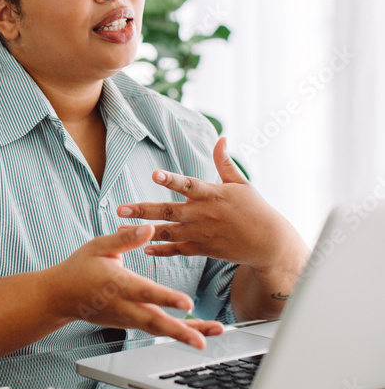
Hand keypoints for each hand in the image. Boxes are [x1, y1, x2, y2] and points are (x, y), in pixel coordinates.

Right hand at [45, 224, 222, 348]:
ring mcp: (127, 318)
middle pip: (155, 321)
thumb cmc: (80, 268)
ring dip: (184, 334)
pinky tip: (196, 333)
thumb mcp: (99, 246)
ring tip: (209, 338)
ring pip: (158, 329)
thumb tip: (149, 228)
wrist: (61, 296)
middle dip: (181, 331)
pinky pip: (155, 329)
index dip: (166, 298)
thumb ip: (125, 238)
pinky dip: (176, 332)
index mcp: (117, 283)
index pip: (145, 292)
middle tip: (202, 341)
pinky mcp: (130, 323)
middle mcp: (124, 305)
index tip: (187, 303)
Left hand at [116, 137, 307, 273]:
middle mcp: (203, 214)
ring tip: (121, 228)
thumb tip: (221, 138)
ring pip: (167, 232)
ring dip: (143, 231)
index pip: (188, 184)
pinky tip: (143, 248)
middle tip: (120, 208)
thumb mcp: (241, 183)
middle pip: (169, 211)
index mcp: (212, 194)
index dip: (171, 179)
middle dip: (143, 210)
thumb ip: (224, 162)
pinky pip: (178, 250)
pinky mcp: (203, 249)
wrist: (268, 243)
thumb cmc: (255, 209)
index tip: (154, 174)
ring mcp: (201, 233)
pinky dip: (161, 250)